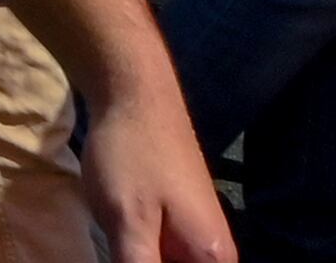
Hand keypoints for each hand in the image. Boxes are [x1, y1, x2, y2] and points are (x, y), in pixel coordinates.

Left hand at [78, 73, 240, 262]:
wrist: (134, 91)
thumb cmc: (132, 154)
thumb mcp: (128, 223)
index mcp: (213, 259)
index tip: (133, 260)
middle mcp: (215, 252)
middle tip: (123, 250)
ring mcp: (196, 235)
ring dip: (142, 262)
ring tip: (121, 243)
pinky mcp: (177, 222)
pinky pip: (166, 257)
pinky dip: (140, 260)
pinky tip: (119, 250)